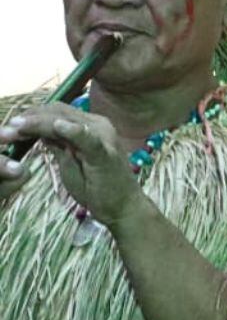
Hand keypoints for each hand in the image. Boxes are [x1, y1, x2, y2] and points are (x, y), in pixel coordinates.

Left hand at [0, 106, 142, 226]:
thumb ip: (57, 145)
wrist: (123, 208)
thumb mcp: (70, 162)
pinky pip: (87, 139)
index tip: (9, 125)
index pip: (56, 111)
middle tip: (6, 128)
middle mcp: (99, 125)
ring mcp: (103, 137)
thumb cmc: (97, 188)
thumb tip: (39, 131)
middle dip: (30, 117)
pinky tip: (57, 127)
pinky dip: (71, 131)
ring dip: (38, 123)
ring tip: (16, 128)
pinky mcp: (105, 154)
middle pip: (58, 111)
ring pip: (66, 120)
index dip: (31, 115)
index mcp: (91, 126)